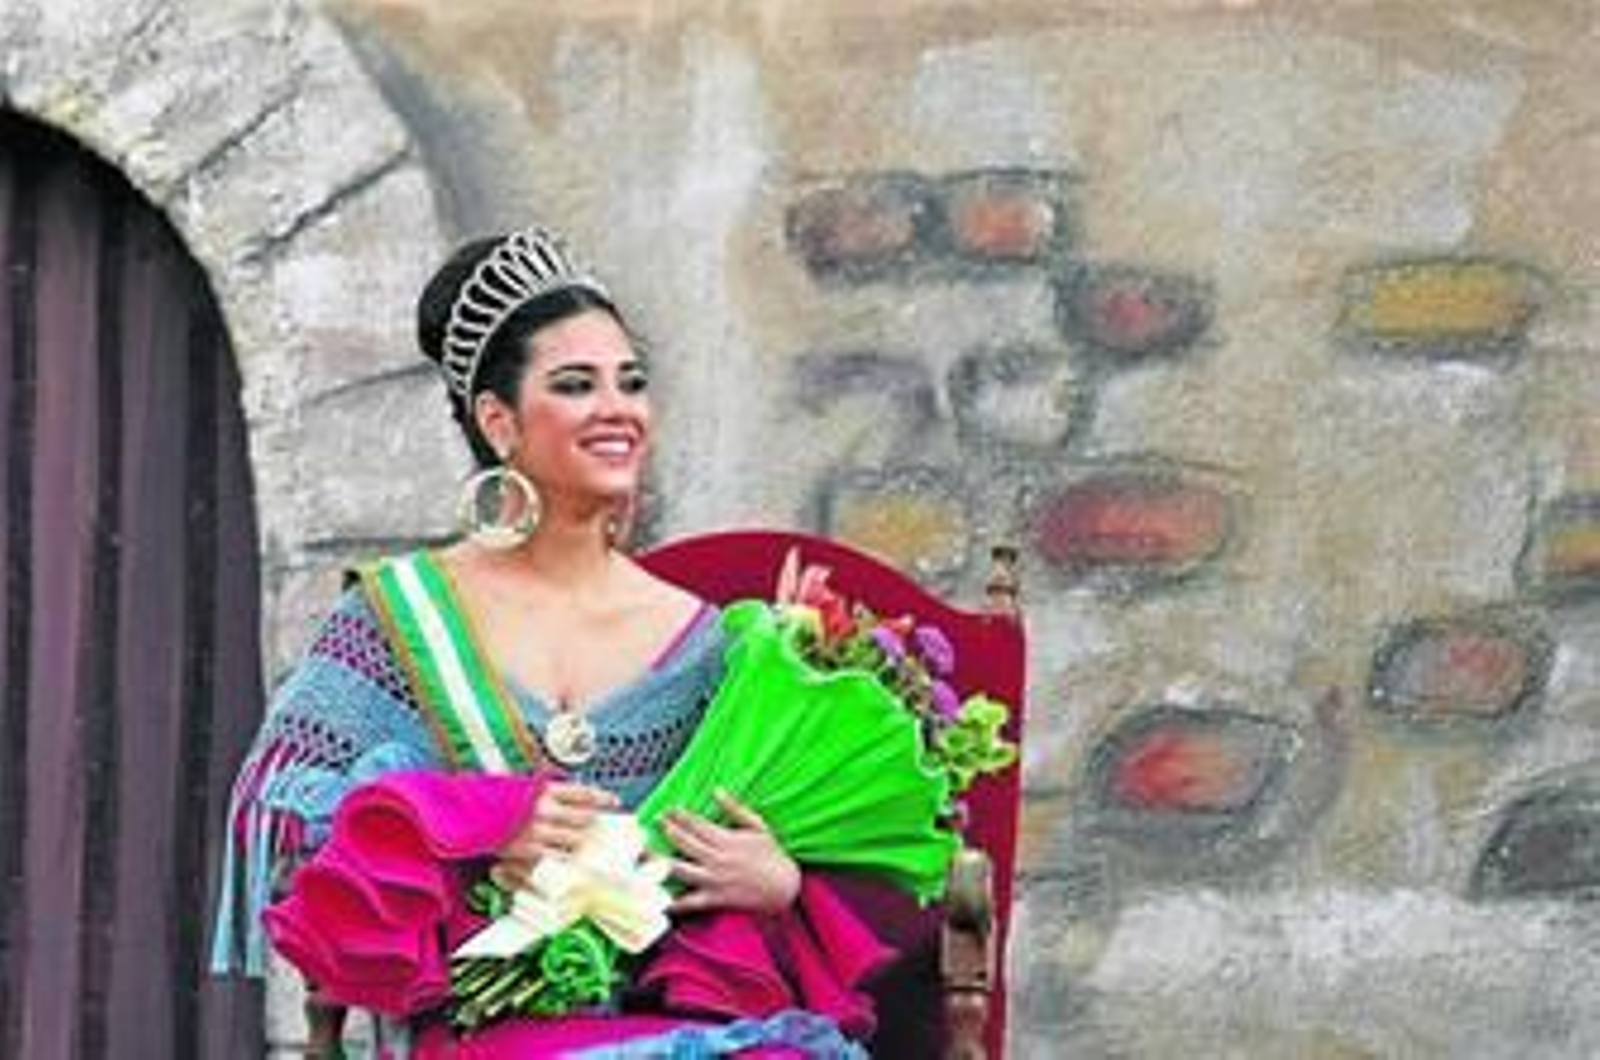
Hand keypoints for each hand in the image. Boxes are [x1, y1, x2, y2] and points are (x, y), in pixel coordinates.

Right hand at [494, 781, 618, 887]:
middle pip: (584, 818)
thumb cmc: (493, 799)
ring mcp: (537, 832)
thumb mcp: (522, 787)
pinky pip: (556, 858)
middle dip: (595, 825)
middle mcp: (545, 810)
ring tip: (588, 847)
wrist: (466, 813)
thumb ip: (546, 794)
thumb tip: (571, 800)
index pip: (583, 793)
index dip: (602, 798)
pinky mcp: (528, 851)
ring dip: (584, 844)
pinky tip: (570, 862)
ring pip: (574, 840)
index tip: (613, 802)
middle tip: (601, 829)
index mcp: (544, 790)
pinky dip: (566, 861)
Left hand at [665, 789, 799, 916]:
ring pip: (680, 869)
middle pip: (685, 843)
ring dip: (660, 861)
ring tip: (644, 854)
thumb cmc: (773, 855)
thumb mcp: (758, 826)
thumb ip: (735, 808)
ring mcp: (714, 880)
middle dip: (667, 830)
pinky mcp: (715, 899)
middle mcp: (717, 859)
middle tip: (653, 823)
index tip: (668, 809)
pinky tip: (657, 898)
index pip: (697, 824)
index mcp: (727, 840)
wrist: (784, 888)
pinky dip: (673, 902)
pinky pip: (690, 902)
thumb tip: (717, 790)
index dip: (680, 815)